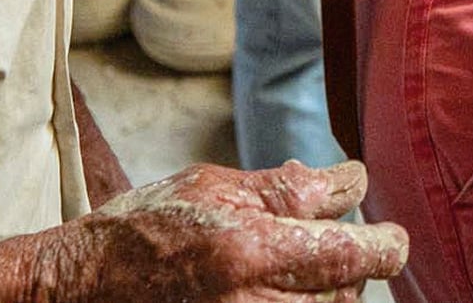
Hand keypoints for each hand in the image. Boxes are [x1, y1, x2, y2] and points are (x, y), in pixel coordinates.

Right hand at [40, 160, 407, 301]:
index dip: (386, 244)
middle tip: (312, 242)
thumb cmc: (144, 231)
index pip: (354, 256)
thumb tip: (353, 182)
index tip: (389, 235)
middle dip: (345, 264)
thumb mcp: (216, 188)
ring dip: (320, 290)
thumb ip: (290, 188)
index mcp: (250, 252)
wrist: (83, 288)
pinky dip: (294, 301)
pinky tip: (272, 289)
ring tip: (282, 268)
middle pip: (347, 292)